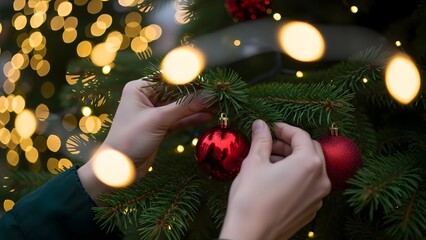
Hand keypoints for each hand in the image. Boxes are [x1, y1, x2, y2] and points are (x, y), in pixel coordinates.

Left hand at [78, 79, 212, 201]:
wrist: (118, 170)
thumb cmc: (130, 140)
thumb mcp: (158, 121)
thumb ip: (184, 107)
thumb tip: (209, 96)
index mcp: (140, 89)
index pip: (170, 80)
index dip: (192, 81)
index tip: (212, 84)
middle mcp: (147, 97)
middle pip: (177, 93)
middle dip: (198, 95)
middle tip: (219, 96)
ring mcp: (154, 113)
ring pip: (180, 107)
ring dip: (198, 107)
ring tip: (218, 106)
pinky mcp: (160, 127)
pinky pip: (179, 119)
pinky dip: (193, 118)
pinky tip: (208, 116)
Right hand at [220, 120, 330, 239]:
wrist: (251, 235)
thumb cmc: (251, 198)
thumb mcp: (254, 162)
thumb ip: (261, 139)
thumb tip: (261, 124)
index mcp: (308, 163)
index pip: (301, 136)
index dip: (284, 128)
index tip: (271, 127)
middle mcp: (321, 179)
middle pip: (311, 150)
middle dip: (291, 144)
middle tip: (270, 143)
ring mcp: (318, 196)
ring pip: (311, 168)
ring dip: (293, 159)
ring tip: (270, 160)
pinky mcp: (311, 209)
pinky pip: (309, 185)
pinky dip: (296, 176)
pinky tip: (276, 178)